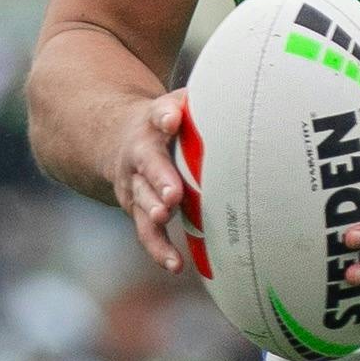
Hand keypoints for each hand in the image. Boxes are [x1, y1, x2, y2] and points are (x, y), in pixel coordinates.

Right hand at [108, 89, 191, 274]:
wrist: (114, 139)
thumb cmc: (163, 124)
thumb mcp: (176, 104)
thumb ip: (200, 104)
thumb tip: (245, 95)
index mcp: (153, 123)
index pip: (159, 114)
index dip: (166, 115)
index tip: (172, 118)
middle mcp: (140, 155)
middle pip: (149, 165)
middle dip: (160, 178)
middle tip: (173, 193)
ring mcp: (136, 185)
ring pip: (143, 201)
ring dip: (155, 211)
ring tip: (165, 217)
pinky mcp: (138, 210)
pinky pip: (147, 232)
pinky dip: (160, 249)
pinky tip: (175, 264)